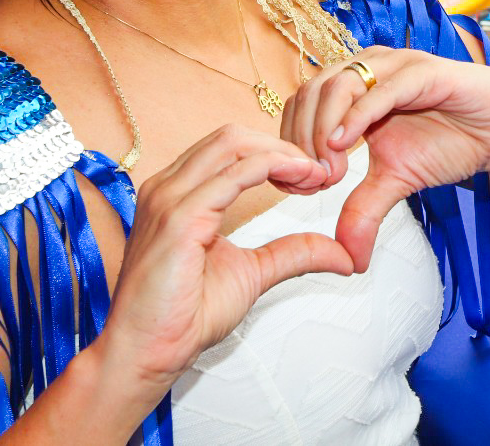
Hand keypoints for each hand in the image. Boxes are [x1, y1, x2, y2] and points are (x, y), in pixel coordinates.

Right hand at [98, 126, 344, 392]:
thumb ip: (293, 253)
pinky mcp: (178, 218)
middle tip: (319, 173)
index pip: (232, 148)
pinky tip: (301, 180)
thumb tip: (344, 255)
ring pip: (234, 143)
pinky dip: (274, 166)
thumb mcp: (253, 274)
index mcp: (178, 193)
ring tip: (315, 175)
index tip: (313, 177)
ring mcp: (169, 198)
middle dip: (283, 146)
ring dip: (283, 153)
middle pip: (233, 136)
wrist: (145, 354)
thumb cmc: (184, 317)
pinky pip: (234, 173)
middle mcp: (168, 186)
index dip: (277, 153)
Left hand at [279, 45, 489, 270]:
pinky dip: (357, 114)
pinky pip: (381, 88)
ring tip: (330, 173)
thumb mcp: (397, 181)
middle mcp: (369, 67)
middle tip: (314, 184)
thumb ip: (364, 210)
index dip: (291, 145)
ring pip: (339, 85)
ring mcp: (395, 65)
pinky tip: (343, 144)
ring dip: (323, 130)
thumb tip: (348, 260)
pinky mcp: (425, 70)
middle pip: (311, 93)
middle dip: (302, 141)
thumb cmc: (452, 142)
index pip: (301, 105)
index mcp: (354, 86)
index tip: (301, 188)